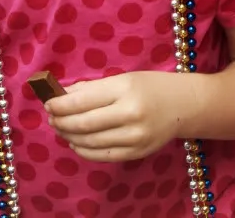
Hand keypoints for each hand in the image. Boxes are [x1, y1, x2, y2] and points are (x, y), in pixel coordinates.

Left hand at [47, 71, 193, 162]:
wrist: (185, 105)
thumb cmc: (152, 86)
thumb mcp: (124, 78)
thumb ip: (93, 88)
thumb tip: (63, 96)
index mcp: (125, 89)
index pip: (82, 101)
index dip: (60, 104)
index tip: (48, 103)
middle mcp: (130, 114)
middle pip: (83, 124)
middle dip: (61, 121)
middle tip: (51, 118)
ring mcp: (134, 137)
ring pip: (90, 142)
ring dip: (69, 136)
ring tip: (61, 129)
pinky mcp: (137, 153)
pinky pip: (102, 155)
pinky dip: (84, 150)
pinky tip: (76, 142)